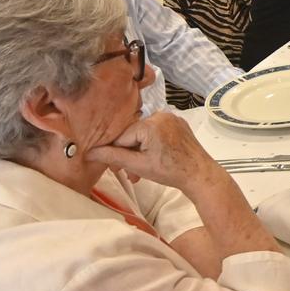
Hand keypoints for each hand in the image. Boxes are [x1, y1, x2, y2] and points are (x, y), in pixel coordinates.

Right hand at [84, 112, 222, 192]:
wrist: (200, 175)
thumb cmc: (171, 172)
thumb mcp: (138, 166)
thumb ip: (113, 157)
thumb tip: (89, 153)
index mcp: (150, 123)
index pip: (122, 137)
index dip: (116, 154)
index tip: (115, 169)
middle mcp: (161, 115)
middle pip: (133, 135)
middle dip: (129, 155)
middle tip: (128, 174)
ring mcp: (171, 118)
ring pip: (144, 134)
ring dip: (139, 152)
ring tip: (140, 172)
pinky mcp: (178, 123)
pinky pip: (157, 132)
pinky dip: (151, 145)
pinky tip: (153, 159)